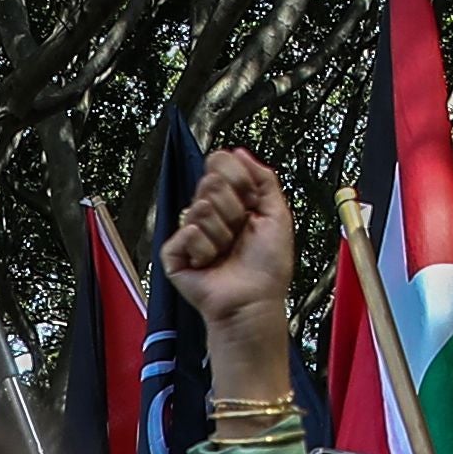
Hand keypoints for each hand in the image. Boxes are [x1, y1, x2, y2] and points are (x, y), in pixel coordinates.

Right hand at [160, 147, 302, 405]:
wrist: (254, 302)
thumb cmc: (267, 267)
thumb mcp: (277, 213)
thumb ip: (263, 178)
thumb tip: (238, 152)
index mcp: (230, 201)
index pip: (220, 163)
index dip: (237, 177)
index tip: (250, 200)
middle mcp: (208, 212)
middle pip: (210, 182)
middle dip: (233, 208)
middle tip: (240, 233)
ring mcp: (189, 233)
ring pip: (200, 207)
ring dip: (222, 232)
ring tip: (227, 252)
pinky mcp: (174, 253)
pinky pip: (188, 232)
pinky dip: (205, 248)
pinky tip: (210, 263)